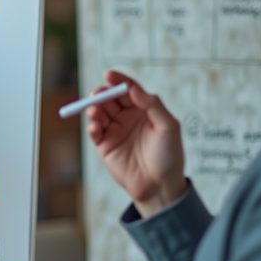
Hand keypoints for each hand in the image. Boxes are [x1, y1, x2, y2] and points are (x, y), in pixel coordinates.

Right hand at [86, 70, 186, 216]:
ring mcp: (114, 131)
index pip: (128, 90)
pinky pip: (94, 132)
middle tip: (98, 93)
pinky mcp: (104, 146)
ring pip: (99, 113)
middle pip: (110, 99)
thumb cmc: (169, 155)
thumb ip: (153, 105)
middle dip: (102, 93)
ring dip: (94, 108)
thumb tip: (133, 88)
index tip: (109, 75)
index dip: (118, 81)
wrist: (160, 185)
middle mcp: (127, 118)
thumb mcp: (168, 126)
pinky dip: (91, 126)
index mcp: (143, 110)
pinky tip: (95, 126)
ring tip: (94, 110)